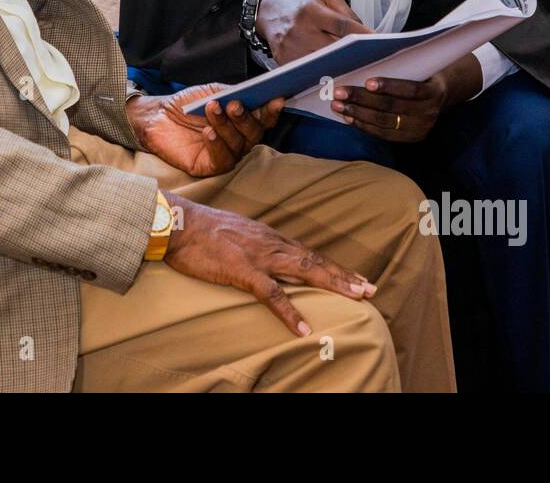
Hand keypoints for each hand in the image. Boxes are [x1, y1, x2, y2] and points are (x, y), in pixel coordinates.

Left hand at [127, 84, 285, 177]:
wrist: (158, 116)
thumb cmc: (188, 104)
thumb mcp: (213, 92)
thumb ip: (235, 93)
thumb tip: (256, 91)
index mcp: (242, 122)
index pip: (263, 119)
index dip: (272, 111)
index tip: (276, 99)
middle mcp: (238, 141)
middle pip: (253, 134)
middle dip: (245, 118)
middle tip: (234, 104)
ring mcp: (225, 154)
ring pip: (237, 145)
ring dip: (225, 126)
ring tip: (212, 109)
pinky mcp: (209, 167)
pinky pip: (221, 160)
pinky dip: (216, 145)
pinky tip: (208, 132)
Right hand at [163, 194, 376, 334]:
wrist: (178, 223)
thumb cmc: (202, 230)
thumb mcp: (236, 233)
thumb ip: (254, 244)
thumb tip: (264, 255)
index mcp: (269, 237)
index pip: (308, 253)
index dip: (334, 267)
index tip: (356, 278)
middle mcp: (271, 244)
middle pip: (315, 261)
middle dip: (344, 276)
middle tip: (371, 289)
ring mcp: (259, 256)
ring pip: (304, 271)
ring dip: (333, 284)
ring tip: (357, 297)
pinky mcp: (243, 271)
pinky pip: (271, 294)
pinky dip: (289, 311)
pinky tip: (303, 327)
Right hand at [255, 0, 369, 64]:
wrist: (267, 9)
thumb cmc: (299, 2)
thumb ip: (346, 13)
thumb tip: (366, 33)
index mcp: (310, 11)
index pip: (341, 25)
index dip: (360, 34)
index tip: (377, 41)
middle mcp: (299, 30)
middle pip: (332, 48)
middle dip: (352, 54)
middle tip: (370, 59)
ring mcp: (289, 48)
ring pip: (321, 64)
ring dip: (339, 66)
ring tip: (355, 67)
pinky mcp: (283, 60)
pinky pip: (307, 70)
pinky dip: (321, 71)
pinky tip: (333, 71)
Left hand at [329, 53, 482, 141]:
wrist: (438, 96)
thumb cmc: (420, 75)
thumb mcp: (417, 67)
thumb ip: (399, 65)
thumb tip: (365, 56)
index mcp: (434, 91)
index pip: (410, 89)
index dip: (388, 86)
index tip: (367, 81)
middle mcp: (429, 113)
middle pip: (391, 107)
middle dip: (362, 99)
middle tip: (339, 92)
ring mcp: (420, 129)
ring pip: (383, 122)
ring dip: (357, 113)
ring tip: (337, 104)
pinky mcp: (410, 139)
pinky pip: (383, 134)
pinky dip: (363, 125)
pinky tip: (348, 116)